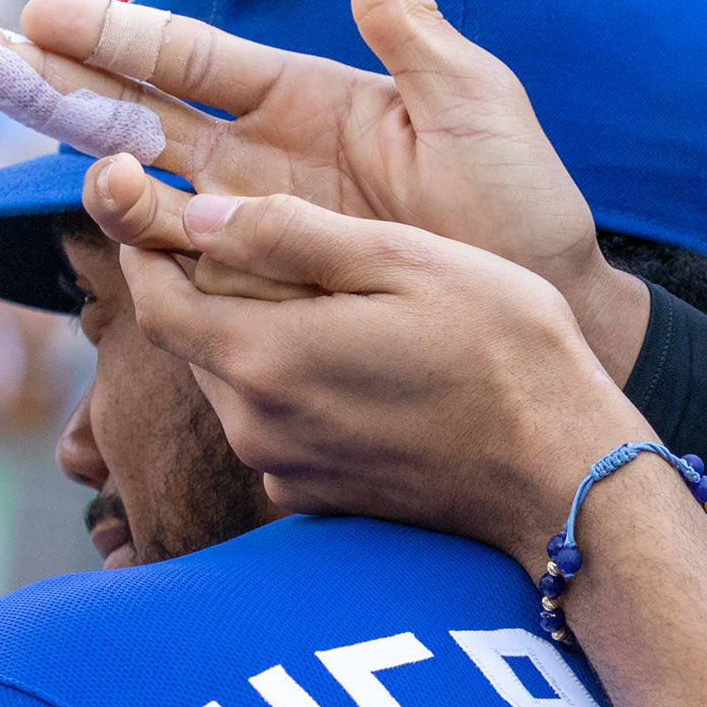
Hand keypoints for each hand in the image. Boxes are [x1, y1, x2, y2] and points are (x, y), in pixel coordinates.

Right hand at [0, 0, 653, 373]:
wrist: (553, 323)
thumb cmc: (525, 214)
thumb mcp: (475, 105)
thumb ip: (414, 24)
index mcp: (305, 101)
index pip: (186, 57)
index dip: (114, 36)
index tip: (35, 15)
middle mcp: (261, 164)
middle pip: (131, 115)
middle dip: (45, 84)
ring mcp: (255, 234)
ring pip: (142, 192)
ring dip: (81, 162)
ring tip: (38, 139)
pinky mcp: (263, 301)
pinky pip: (182, 274)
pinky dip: (133, 252)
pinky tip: (89, 227)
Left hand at [87, 181, 646, 562]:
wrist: (562, 473)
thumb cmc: (503, 352)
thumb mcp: (405, 261)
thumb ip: (292, 236)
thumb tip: (202, 214)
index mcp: (267, 356)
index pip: (155, 300)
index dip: (145, 248)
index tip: (156, 207)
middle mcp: (258, 424)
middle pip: (191, 341)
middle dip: (205, 288)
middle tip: (251, 240)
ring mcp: (286, 469)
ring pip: (233, 383)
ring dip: (252, 337)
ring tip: (317, 300)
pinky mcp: (317, 498)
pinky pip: (274, 427)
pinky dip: (290, 387)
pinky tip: (353, 365)